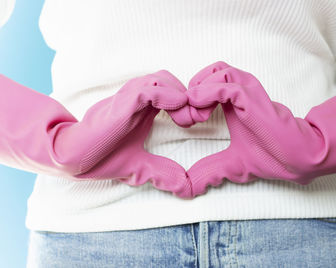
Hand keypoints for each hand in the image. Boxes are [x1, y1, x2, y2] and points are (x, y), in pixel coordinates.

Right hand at [71, 70, 197, 198]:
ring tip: (187, 120)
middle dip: (188, 95)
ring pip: (162, 78)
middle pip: (169, 79)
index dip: (188, 102)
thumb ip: (162, 172)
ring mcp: (129, 98)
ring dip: (180, 95)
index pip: (172, 90)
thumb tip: (185, 188)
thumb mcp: (141, 167)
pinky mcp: (123, 103)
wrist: (75, 158)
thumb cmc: (102, 157)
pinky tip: (176, 111)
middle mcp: (137, 98)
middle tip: (196, 118)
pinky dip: (167, 96)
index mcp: (143, 108)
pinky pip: (149, 89)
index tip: (198, 121)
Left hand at [185, 61, 335, 196]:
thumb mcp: (229, 164)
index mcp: (234, 100)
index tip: (188, 123)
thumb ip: (208, 171)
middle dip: (192, 90)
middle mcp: (241, 90)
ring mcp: (247, 91)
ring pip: (216, 71)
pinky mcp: (251, 97)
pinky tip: (202, 115)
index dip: (192, 98)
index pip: (207, 81)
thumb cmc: (270, 156)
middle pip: (209, 71)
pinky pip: (224, 84)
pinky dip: (206, 94)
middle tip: (191, 117)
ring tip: (198, 118)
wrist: (297, 159)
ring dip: (199, 92)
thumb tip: (187, 189)